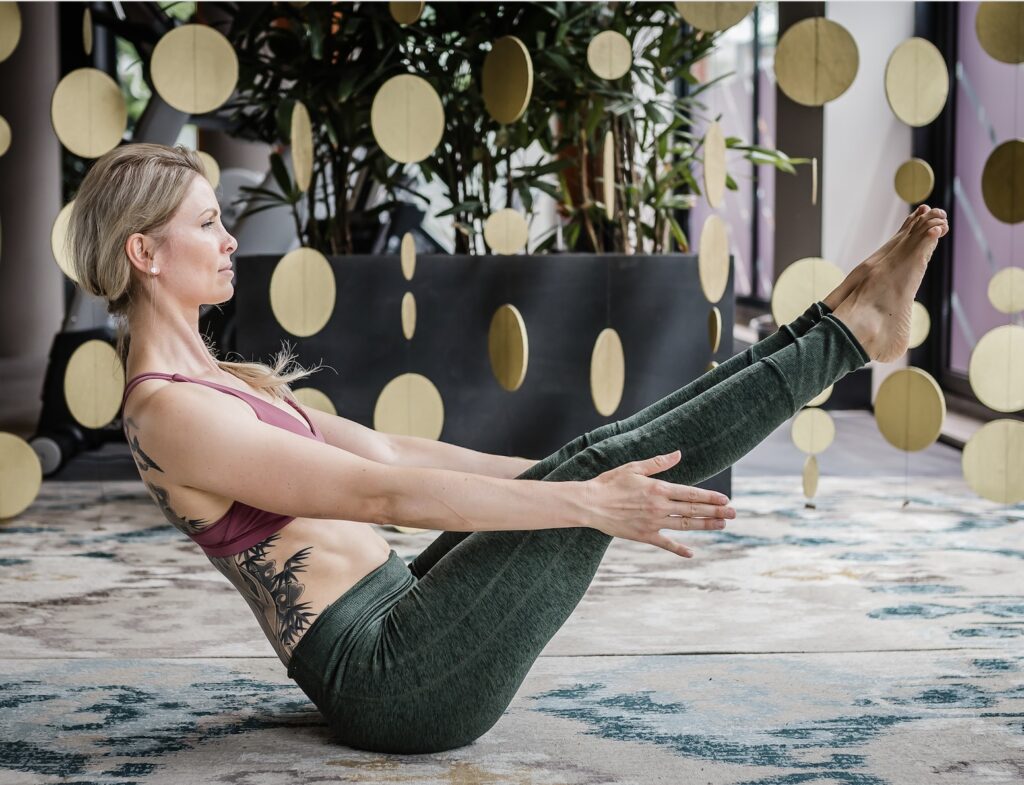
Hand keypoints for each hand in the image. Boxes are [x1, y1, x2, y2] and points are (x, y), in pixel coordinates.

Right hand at [583, 450, 734, 557]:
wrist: (590, 504)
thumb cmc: (610, 483)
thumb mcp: (633, 468)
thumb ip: (658, 463)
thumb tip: (677, 454)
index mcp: (658, 489)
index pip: (691, 494)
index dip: (711, 498)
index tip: (726, 500)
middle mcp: (659, 507)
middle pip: (693, 511)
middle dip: (716, 512)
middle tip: (734, 515)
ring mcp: (653, 523)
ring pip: (685, 525)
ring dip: (705, 526)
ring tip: (721, 526)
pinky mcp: (644, 535)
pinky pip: (665, 543)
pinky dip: (679, 549)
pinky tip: (691, 553)